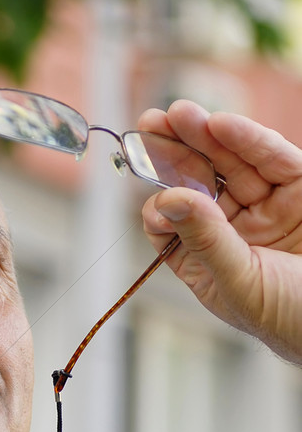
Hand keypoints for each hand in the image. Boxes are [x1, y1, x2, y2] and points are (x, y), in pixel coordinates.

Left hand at [139, 100, 301, 363]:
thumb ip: (204, 239)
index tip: (144, 181)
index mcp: (207, 259)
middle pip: (198, 182)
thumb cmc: (287, 316)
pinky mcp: (299, 188)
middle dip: (175, 152)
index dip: (159, 200)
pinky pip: (272, 158)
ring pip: (232, 164)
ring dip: (205, 136)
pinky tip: (222, 124)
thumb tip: (166, 200)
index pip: (172, 222)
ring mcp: (267, 205)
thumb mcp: (238, 280)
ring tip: (179, 115)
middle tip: (150, 123)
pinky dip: (248, 139)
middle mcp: (233, 228)